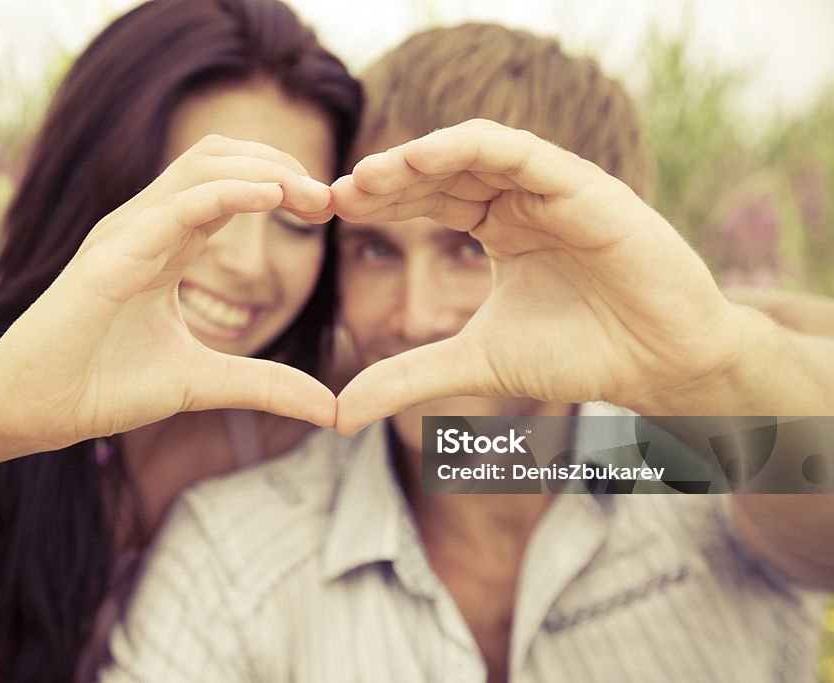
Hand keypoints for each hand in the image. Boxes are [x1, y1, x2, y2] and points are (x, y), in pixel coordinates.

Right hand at [0, 135, 336, 452]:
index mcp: (166, 244)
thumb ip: (264, 385)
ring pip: (202, 166)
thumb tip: (328, 410)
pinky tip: (272, 197)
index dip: (283, 185)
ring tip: (313, 193)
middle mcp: (147, 226)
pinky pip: (178, 206)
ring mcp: (126, 234)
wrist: (33, 411)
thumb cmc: (102, 386)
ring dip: (265, 169)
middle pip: (221, 158)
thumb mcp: (203, 382)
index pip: (230, 184)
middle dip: (281, 164)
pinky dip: (230, 193)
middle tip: (331, 197)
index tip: (329, 209)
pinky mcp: (111, 256)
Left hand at [331, 119, 745, 432]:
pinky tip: (424, 156)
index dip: (380, 200)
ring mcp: (555, 188)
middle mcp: (522, 199)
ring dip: (422, 155)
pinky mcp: (588, 187)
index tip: (329, 209)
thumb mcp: (474, 364)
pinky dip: (475, 149)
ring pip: (478, 150)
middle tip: (337, 192)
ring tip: (372, 173)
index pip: (428, 197)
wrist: (658, 366)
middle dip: (389, 177)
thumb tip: (337, 415)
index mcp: (498, 226)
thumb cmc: (579, 355)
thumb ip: (407, 378)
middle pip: (443, 170)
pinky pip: (525, 154)